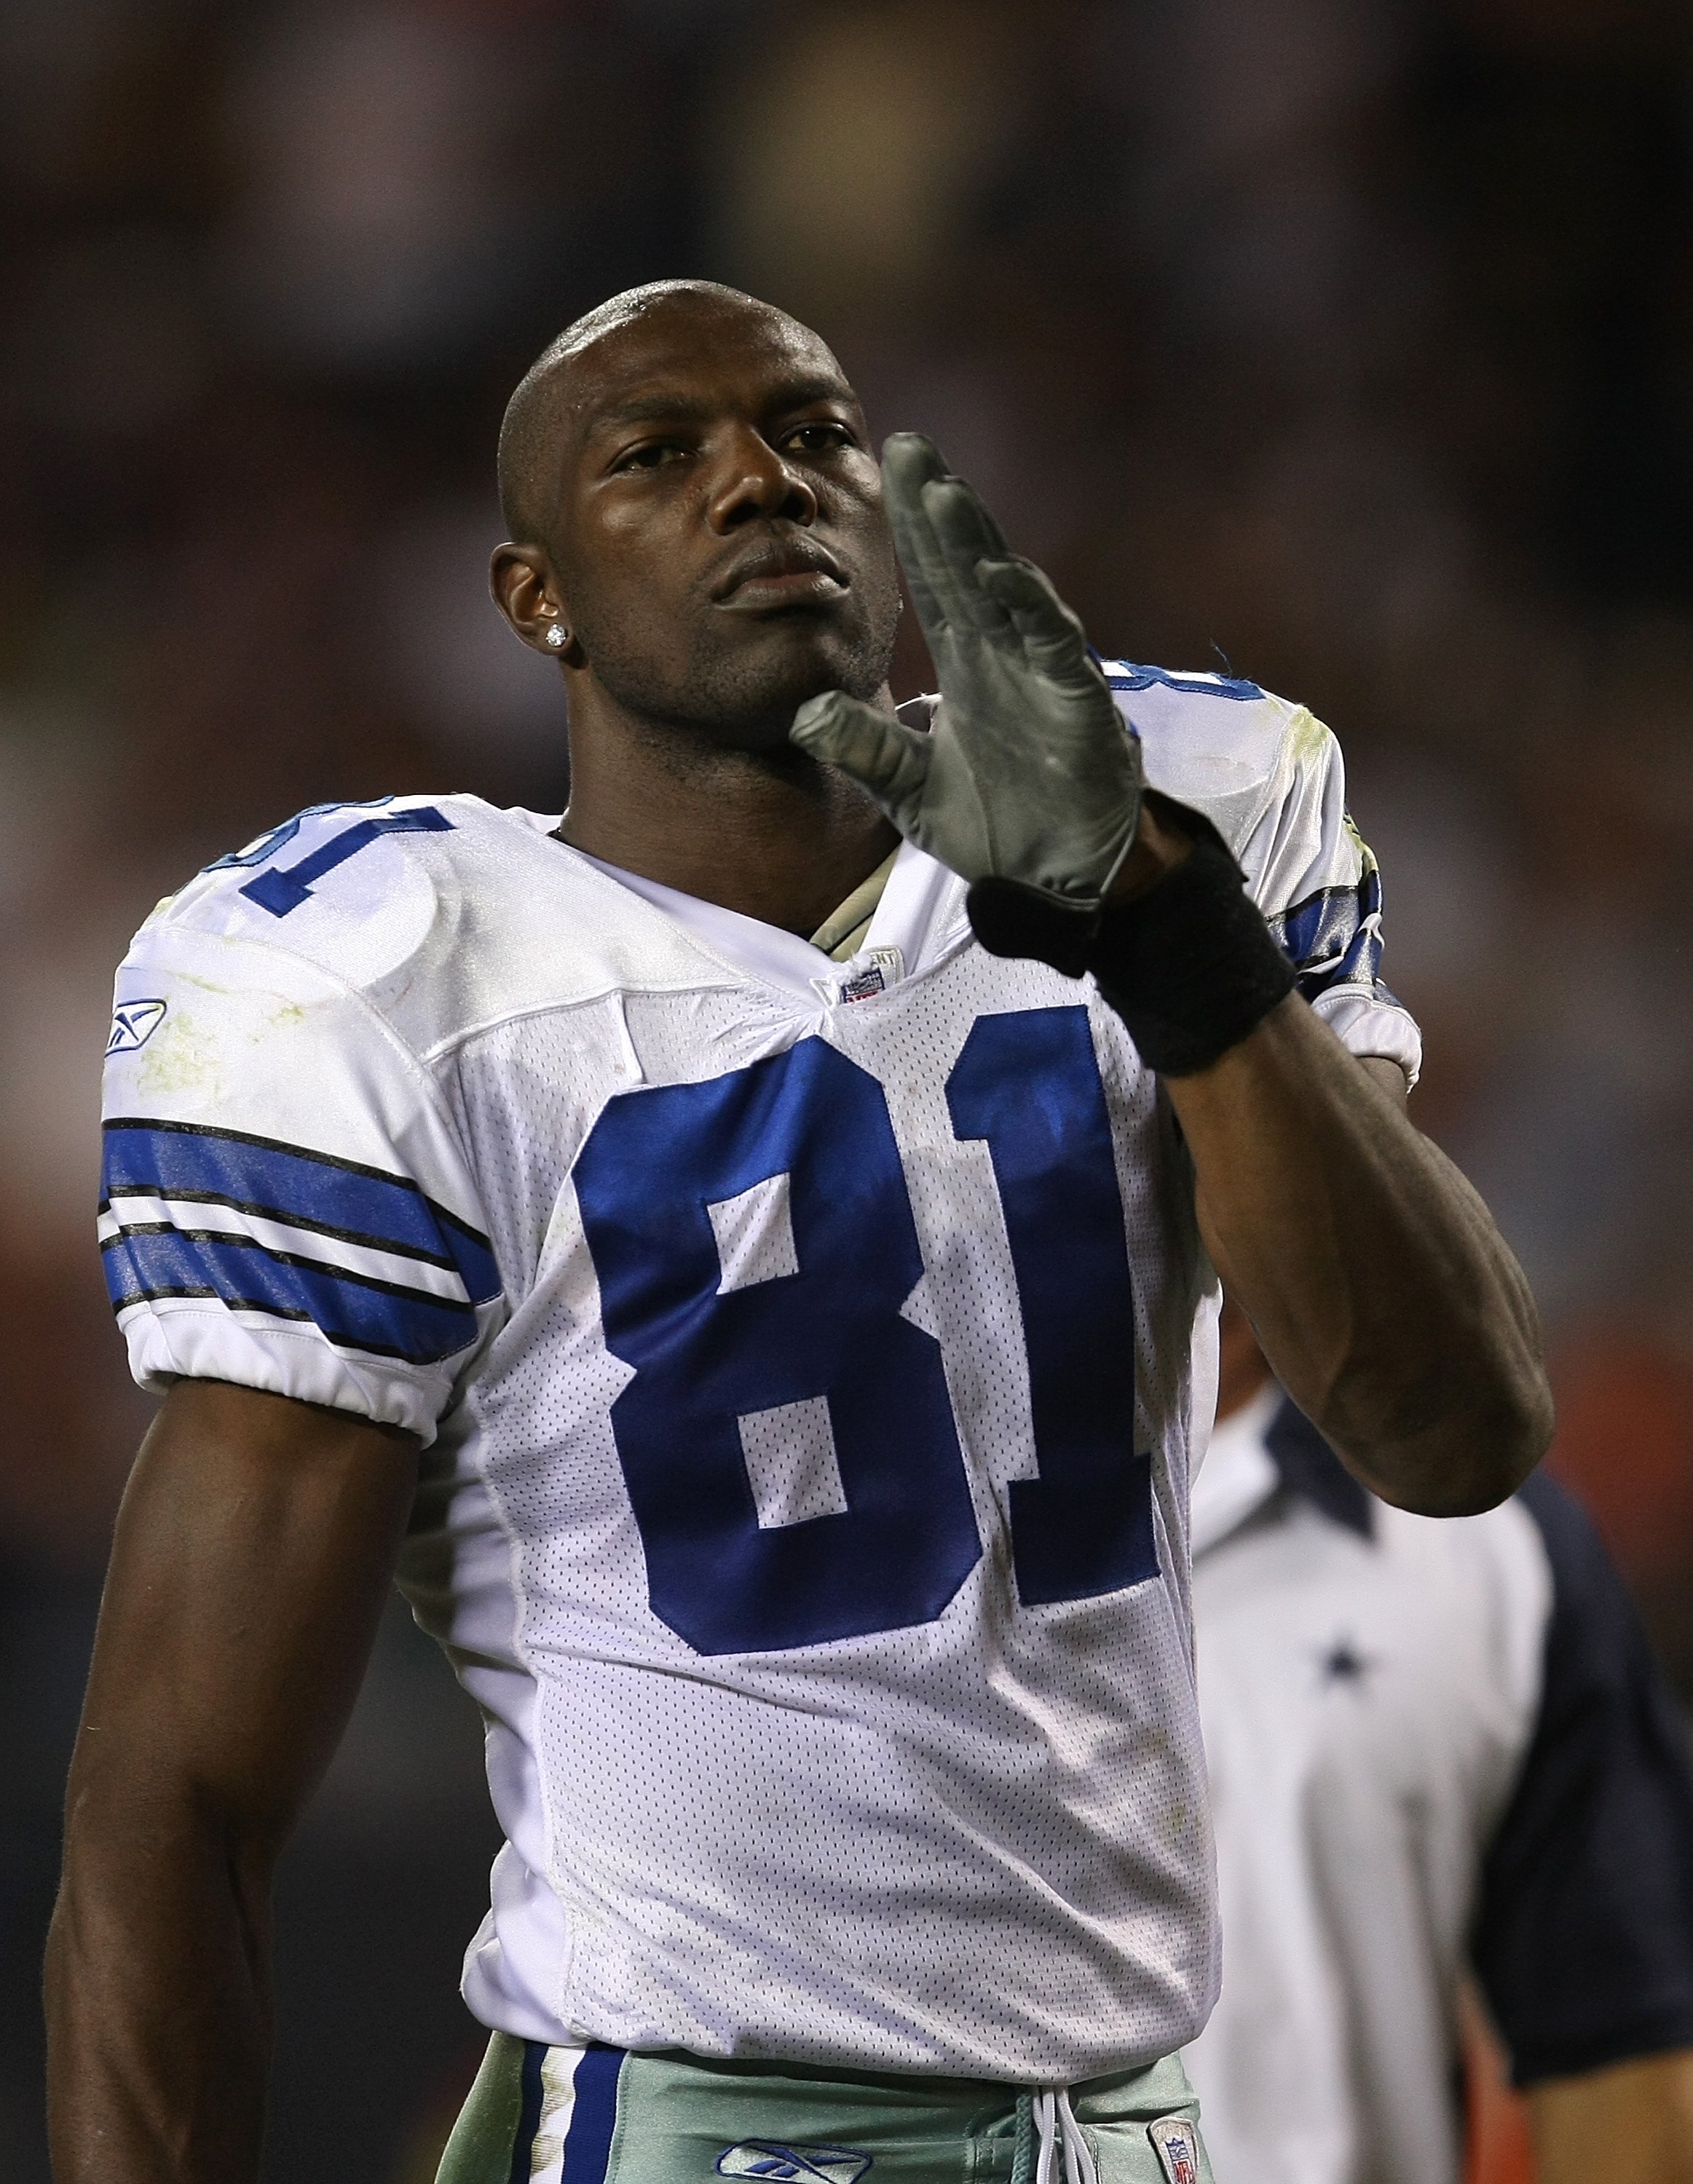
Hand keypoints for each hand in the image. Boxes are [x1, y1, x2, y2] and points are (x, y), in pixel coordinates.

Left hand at [790, 434, 1142, 914]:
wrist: (1055, 881)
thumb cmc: (995, 827)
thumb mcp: (908, 790)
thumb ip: (864, 749)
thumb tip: (804, 714)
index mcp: (967, 664)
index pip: (934, 581)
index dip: (913, 529)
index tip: (888, 469)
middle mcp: (1004, 654)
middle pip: (966, 566)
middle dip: (940, 507)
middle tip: (909, 445)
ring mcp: (1041, 671)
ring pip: (1007, 591)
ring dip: (977, 542)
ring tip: (944, 493)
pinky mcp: (1075, 699)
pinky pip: (1053, 643)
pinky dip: (1030, 606)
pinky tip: (1000, 572)